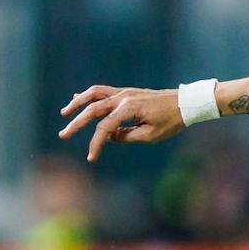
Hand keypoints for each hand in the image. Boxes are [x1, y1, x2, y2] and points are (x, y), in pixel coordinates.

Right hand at [57, 85, 189, 160]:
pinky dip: (89, 96)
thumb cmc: (170, 121)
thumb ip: (126, 136)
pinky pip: (103, 91)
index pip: (105, 128)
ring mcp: (124, 92)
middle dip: (76, 123)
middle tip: (63, 135)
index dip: (96, 144)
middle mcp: (123, 97)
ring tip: (65, 113)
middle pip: (93, 109)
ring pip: (94, 94)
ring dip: (78, 103)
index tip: (91, 158)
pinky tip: (78, 100)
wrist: (185, 103)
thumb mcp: (149, 136)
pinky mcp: (126, 92)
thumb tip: (109, 136)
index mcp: (129, 109)